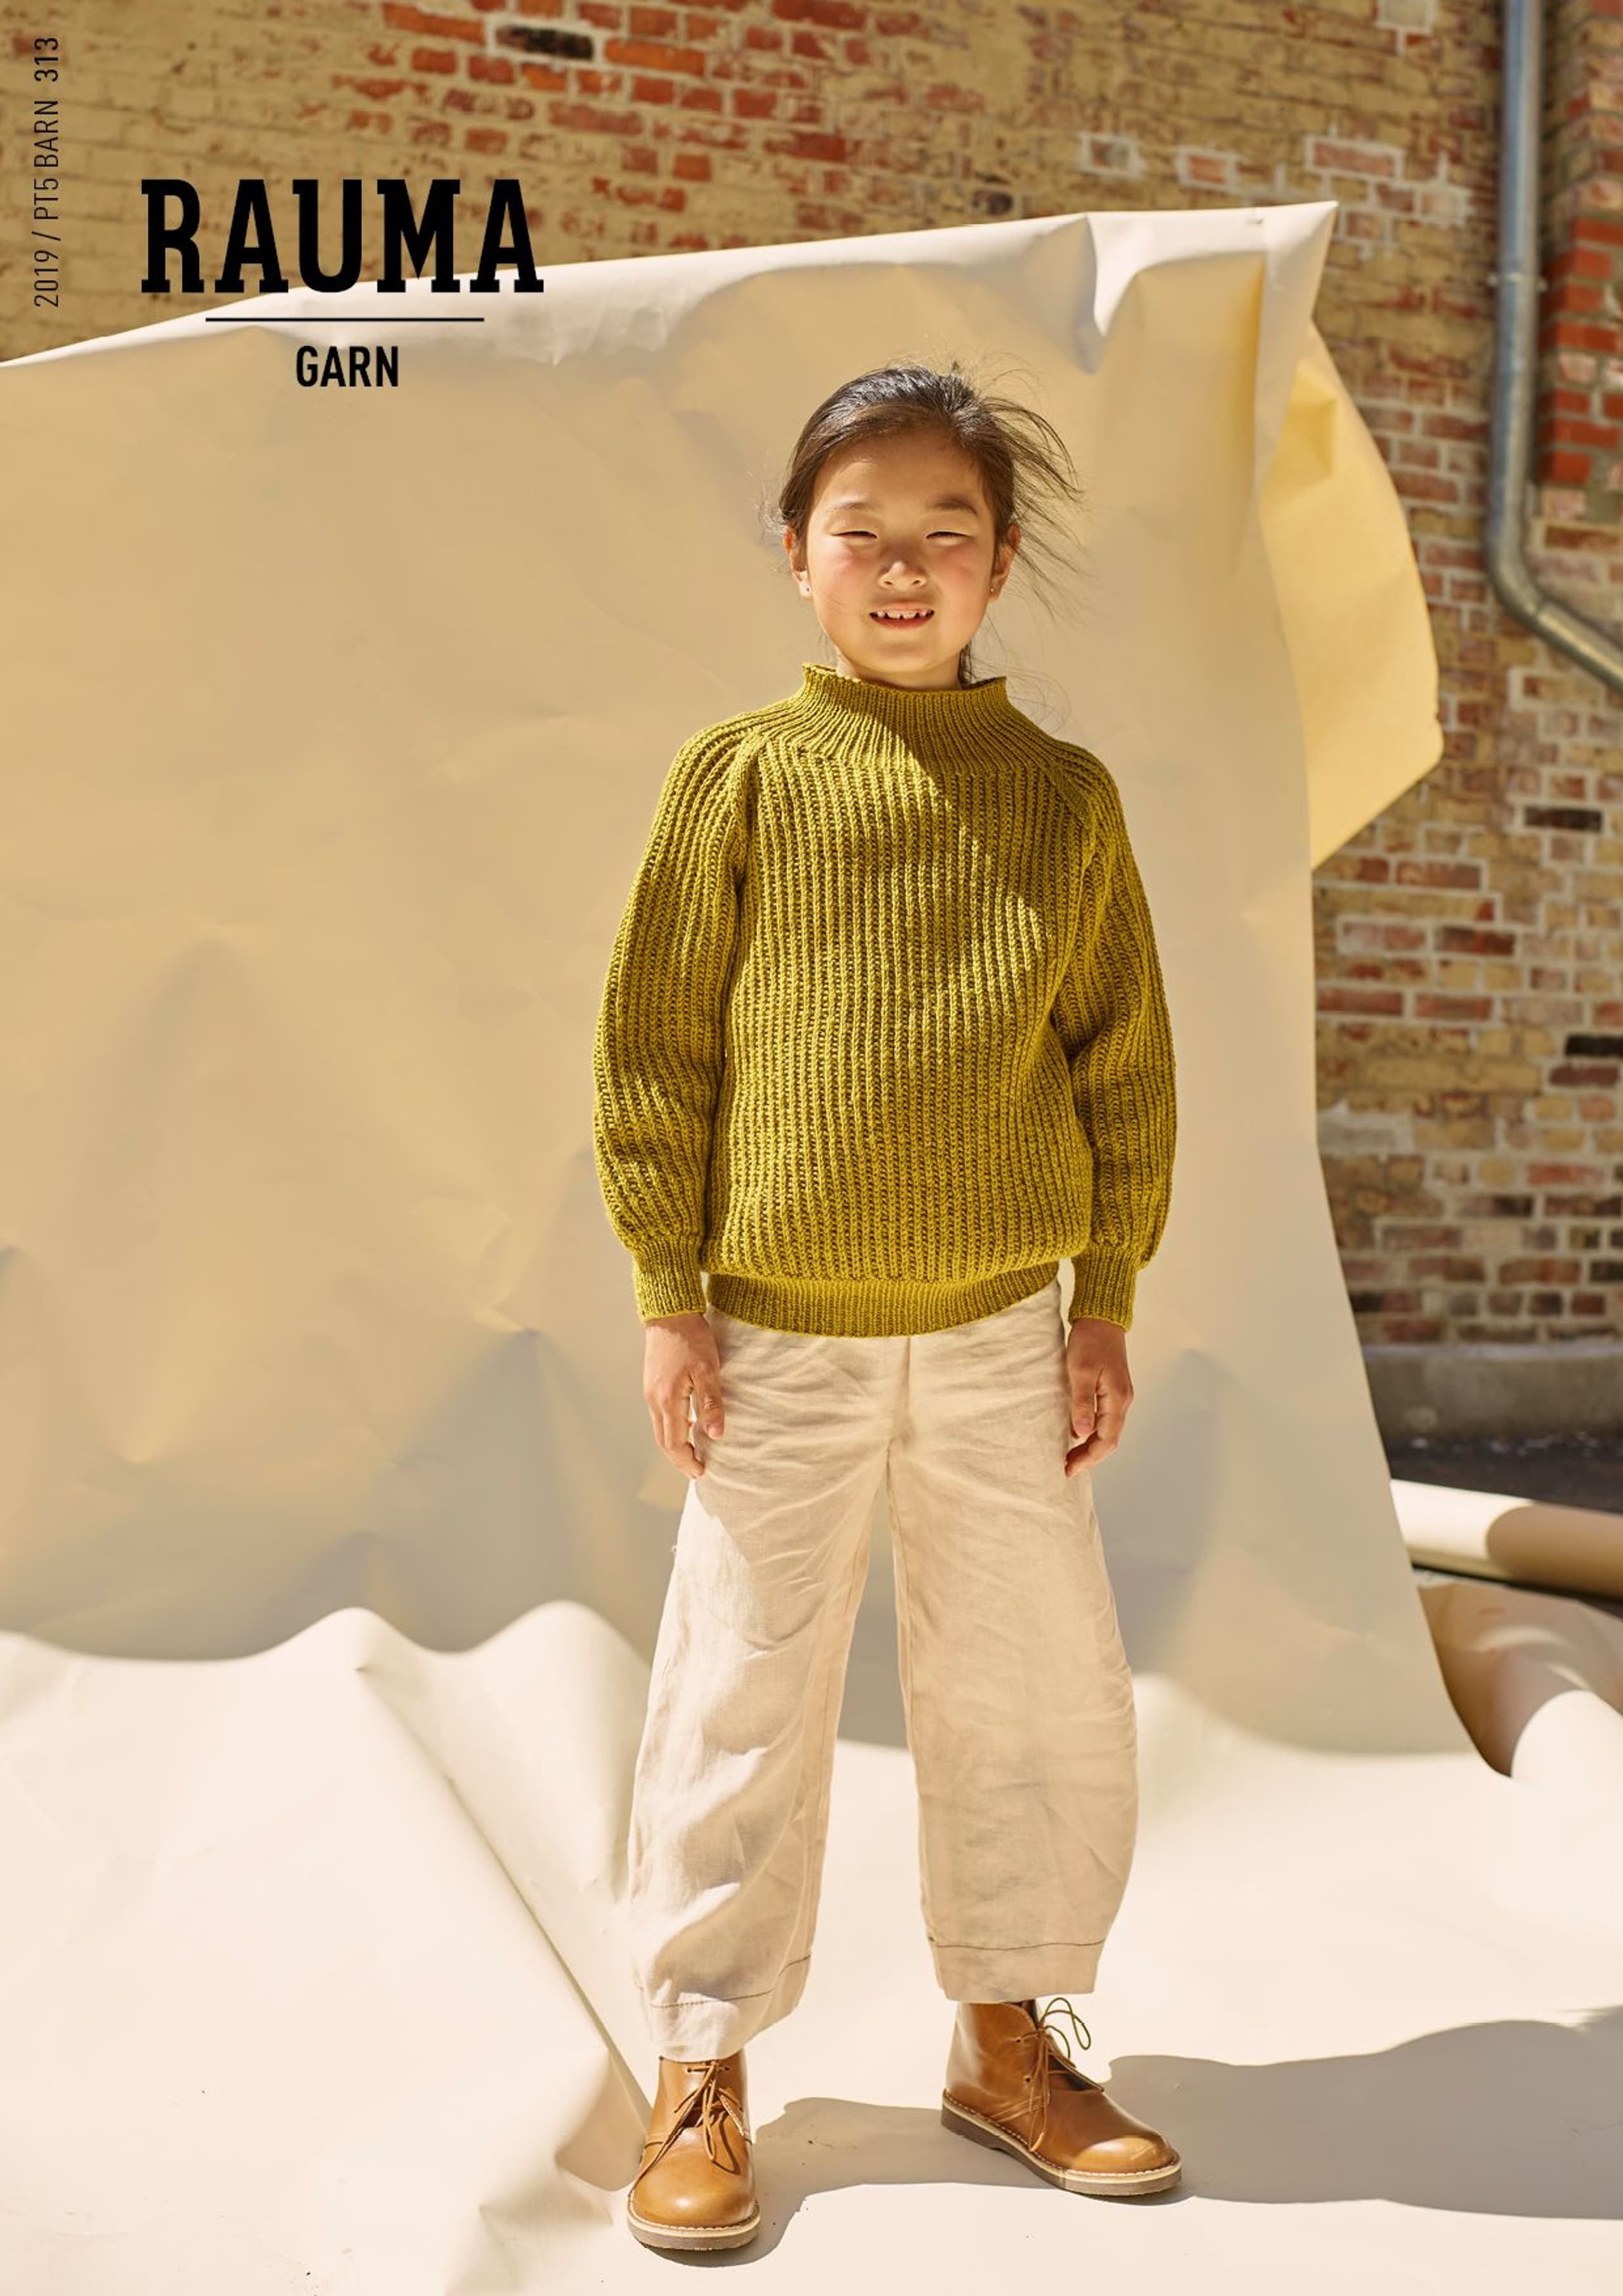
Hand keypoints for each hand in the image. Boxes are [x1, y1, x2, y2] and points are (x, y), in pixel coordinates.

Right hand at [642, 1309, 724, 1479]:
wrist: (669, 1312)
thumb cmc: (691, 1338)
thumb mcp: (708, 1370)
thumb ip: (711, 1404)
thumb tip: (716, 1436)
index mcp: (668, 1400)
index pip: (674, 1443)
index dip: (687, 1461)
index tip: (701, 1472)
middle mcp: (654, 1399)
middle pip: (663, 1441)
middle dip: (679, 1459)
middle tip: (696, 1470)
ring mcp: (650, 1391)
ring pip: (659, 1429)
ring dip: (674, 1445)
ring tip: (692, 1453)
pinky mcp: (652, 1383)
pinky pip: (659, 1415)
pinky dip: (671, 1429)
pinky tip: (685, 1426)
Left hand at [1064, 1315, 1131, 1474]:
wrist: (1101, 1318)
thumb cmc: (1089, 1341)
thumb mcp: (1081, 1371)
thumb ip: (1083, 1403)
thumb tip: (1083, 1433)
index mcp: (1117, 1398)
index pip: (1106, 1440)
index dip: (1088, 1458)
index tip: (1069, 1469)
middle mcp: (1123, 1400)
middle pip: (1109, 1439)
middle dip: (1089, 1457)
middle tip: (1067, 1468)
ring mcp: (1119, 1395)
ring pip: (1108, 1430)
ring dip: (1091, 1446)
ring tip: (1070, 1456)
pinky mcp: (1113, 1389)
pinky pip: (1106, 1419)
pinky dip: (1092, 1432)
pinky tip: (1077, 1434)